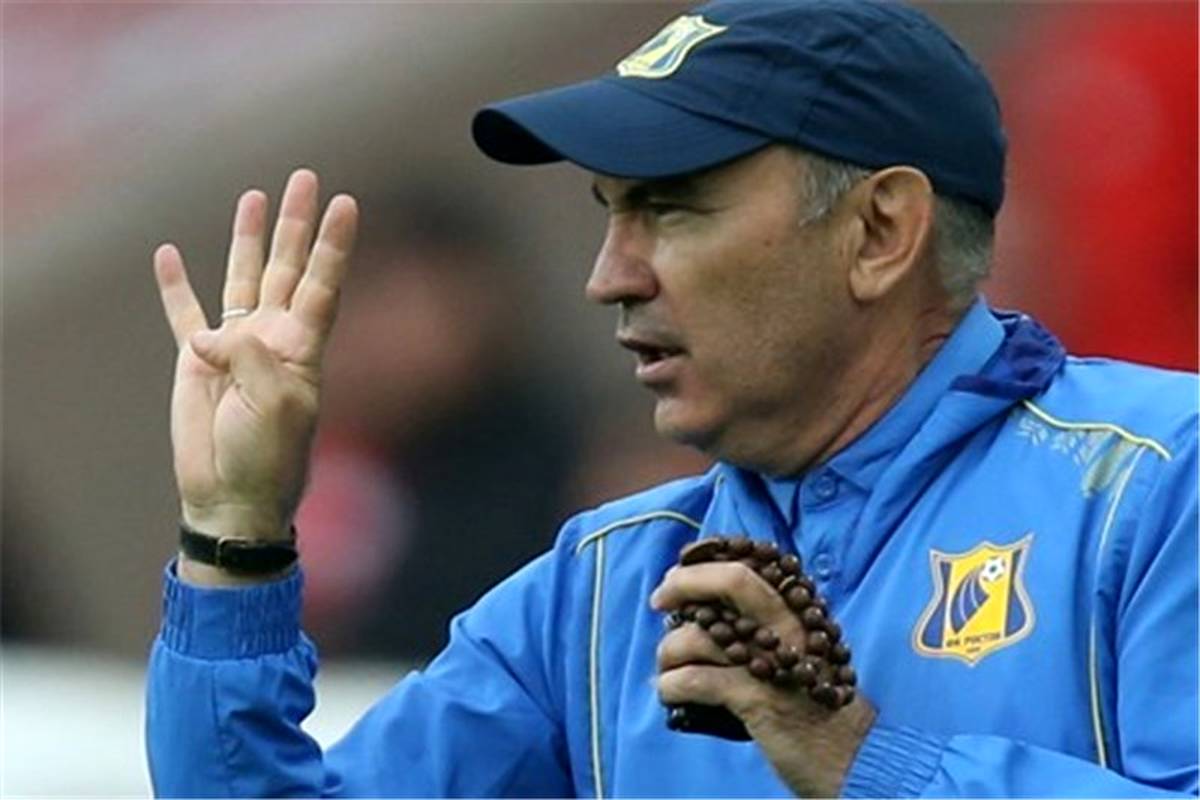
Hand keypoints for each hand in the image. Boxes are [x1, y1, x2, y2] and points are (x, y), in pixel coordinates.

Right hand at [154, 169, 357, 545]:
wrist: (232, 496)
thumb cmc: (267, 456)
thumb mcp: (273, 402)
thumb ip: (247, 355)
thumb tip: (208, 335)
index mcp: (302, 346)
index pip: (322, 282)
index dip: (334, 244)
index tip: (347, 202)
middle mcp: (273, 337)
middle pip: (286, 266)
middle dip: (295, 223)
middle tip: (304, 177)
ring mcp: (235, 345)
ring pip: (243, 277)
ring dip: (248, 238)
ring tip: (255, 196)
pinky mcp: (196, 360)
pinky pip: (184, 314)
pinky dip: (176, 286)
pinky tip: (170, 254)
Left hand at [651, 562, 876, 796]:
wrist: (857, 757)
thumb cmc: (817, 705)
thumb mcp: (800, 653)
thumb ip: (764, 626)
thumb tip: (703, 608)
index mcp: (799, 611)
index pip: (747, 566)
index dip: (704, 564)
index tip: (679, 573)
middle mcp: (791, 627)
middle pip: (731, 581)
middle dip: (684, 584)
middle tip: (660, 600)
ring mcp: (777, 662)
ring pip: (701, 637)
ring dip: (669, 653)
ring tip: (667, 670)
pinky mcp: (762, 700)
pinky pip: (696, 680)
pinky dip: (672, 686)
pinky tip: (669, 694)